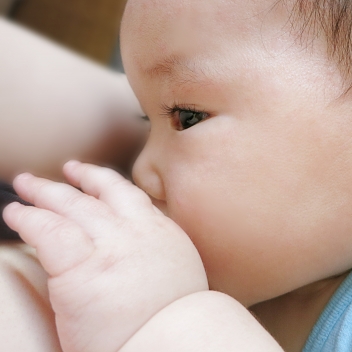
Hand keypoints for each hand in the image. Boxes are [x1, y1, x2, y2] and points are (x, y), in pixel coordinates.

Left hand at [2, 162, 207, 351]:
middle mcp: (136, 231)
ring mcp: (108, 245)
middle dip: (79, 178)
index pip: (131, 199)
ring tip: (25, 184)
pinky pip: (46, 230)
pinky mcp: (79, 267)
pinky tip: (15, 213)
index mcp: (163, 234)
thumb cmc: (178, 321)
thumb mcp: (182, 272)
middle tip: (65, 169)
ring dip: (44, 191)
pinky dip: (27, 218)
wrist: (177, 339)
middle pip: (101, 192)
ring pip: (71, 204)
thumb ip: (162, 253)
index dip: (109, 185)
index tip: (96, 179)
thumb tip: (149, 253)